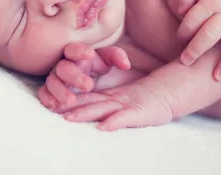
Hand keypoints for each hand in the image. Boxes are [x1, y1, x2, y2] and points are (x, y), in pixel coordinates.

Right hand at [37, 43, 129, 109]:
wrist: (90, 79)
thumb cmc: (98, 65)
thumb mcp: (108, 60)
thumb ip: (116, 57)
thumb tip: (125, 64)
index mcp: (76, 54)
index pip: (74, 49)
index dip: (80, 51)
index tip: (90, 54)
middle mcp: (63, 65)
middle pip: (63, 68)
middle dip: (74, 76)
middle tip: (88, 85)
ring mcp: (55, 79)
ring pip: (52, 82)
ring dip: (60, 91)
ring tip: (71, 101)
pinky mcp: (50, 93)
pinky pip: (44, 94)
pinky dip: (47, 99)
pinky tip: (54, 106)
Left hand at [58, 80, 174, 130]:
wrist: (169, 92)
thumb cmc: (146, 99)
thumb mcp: (124, 100)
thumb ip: (108, 104)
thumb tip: (95, 115)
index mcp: (110, 97)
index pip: (86, 98)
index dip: (69, 101)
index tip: (50, 106)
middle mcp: (114, 99)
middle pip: (89, 101)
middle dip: (70, 106)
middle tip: (52, 110)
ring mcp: (126, 104)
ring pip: (101, 107)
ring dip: (85, 113)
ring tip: (69, 118)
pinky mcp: (138, 112)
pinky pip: (124, 118)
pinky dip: (114, 122)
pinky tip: (103, 128)